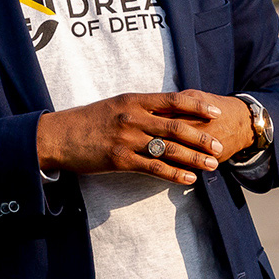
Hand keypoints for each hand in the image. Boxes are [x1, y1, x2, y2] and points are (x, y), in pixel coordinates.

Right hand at [37, 92, 249, 185]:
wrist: (58, 136)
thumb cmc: (88, 120)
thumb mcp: (116, 105)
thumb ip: (141, 107)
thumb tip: (169, 111)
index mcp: (134, 100)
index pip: (174, 100)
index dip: (199, 105)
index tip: (217, 112)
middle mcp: (133, 117)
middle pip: (177, 126)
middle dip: (202, 137)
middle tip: (220, 145)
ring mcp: (127, 139)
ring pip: (169, 149)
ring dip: (194, 157)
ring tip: (212, 165)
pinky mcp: (120, 160)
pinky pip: (154, 168)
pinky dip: (174, 174)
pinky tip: (189, 179)